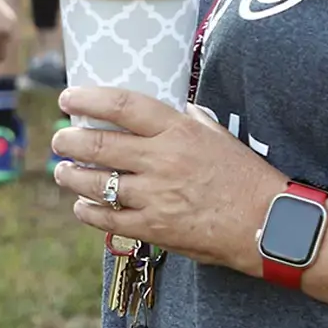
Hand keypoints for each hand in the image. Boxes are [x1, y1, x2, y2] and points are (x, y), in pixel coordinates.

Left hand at [51, 87, 286, 273]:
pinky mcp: (154, 229)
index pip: (121, 106)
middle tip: (60, 139)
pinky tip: (81, 205)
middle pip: (98, 145)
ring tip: (63, 171)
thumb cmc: (245, 176)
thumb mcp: (217, 135)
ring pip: (96, 183)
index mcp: (178, 131)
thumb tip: (162, 110)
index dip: (88, 99)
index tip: (68, 98)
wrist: (268, 224)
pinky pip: (107, 219)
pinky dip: (87, 211)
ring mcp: (155, 196)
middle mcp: (162, 160)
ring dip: (71, 176)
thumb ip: (186, 121)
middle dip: (69, 140)